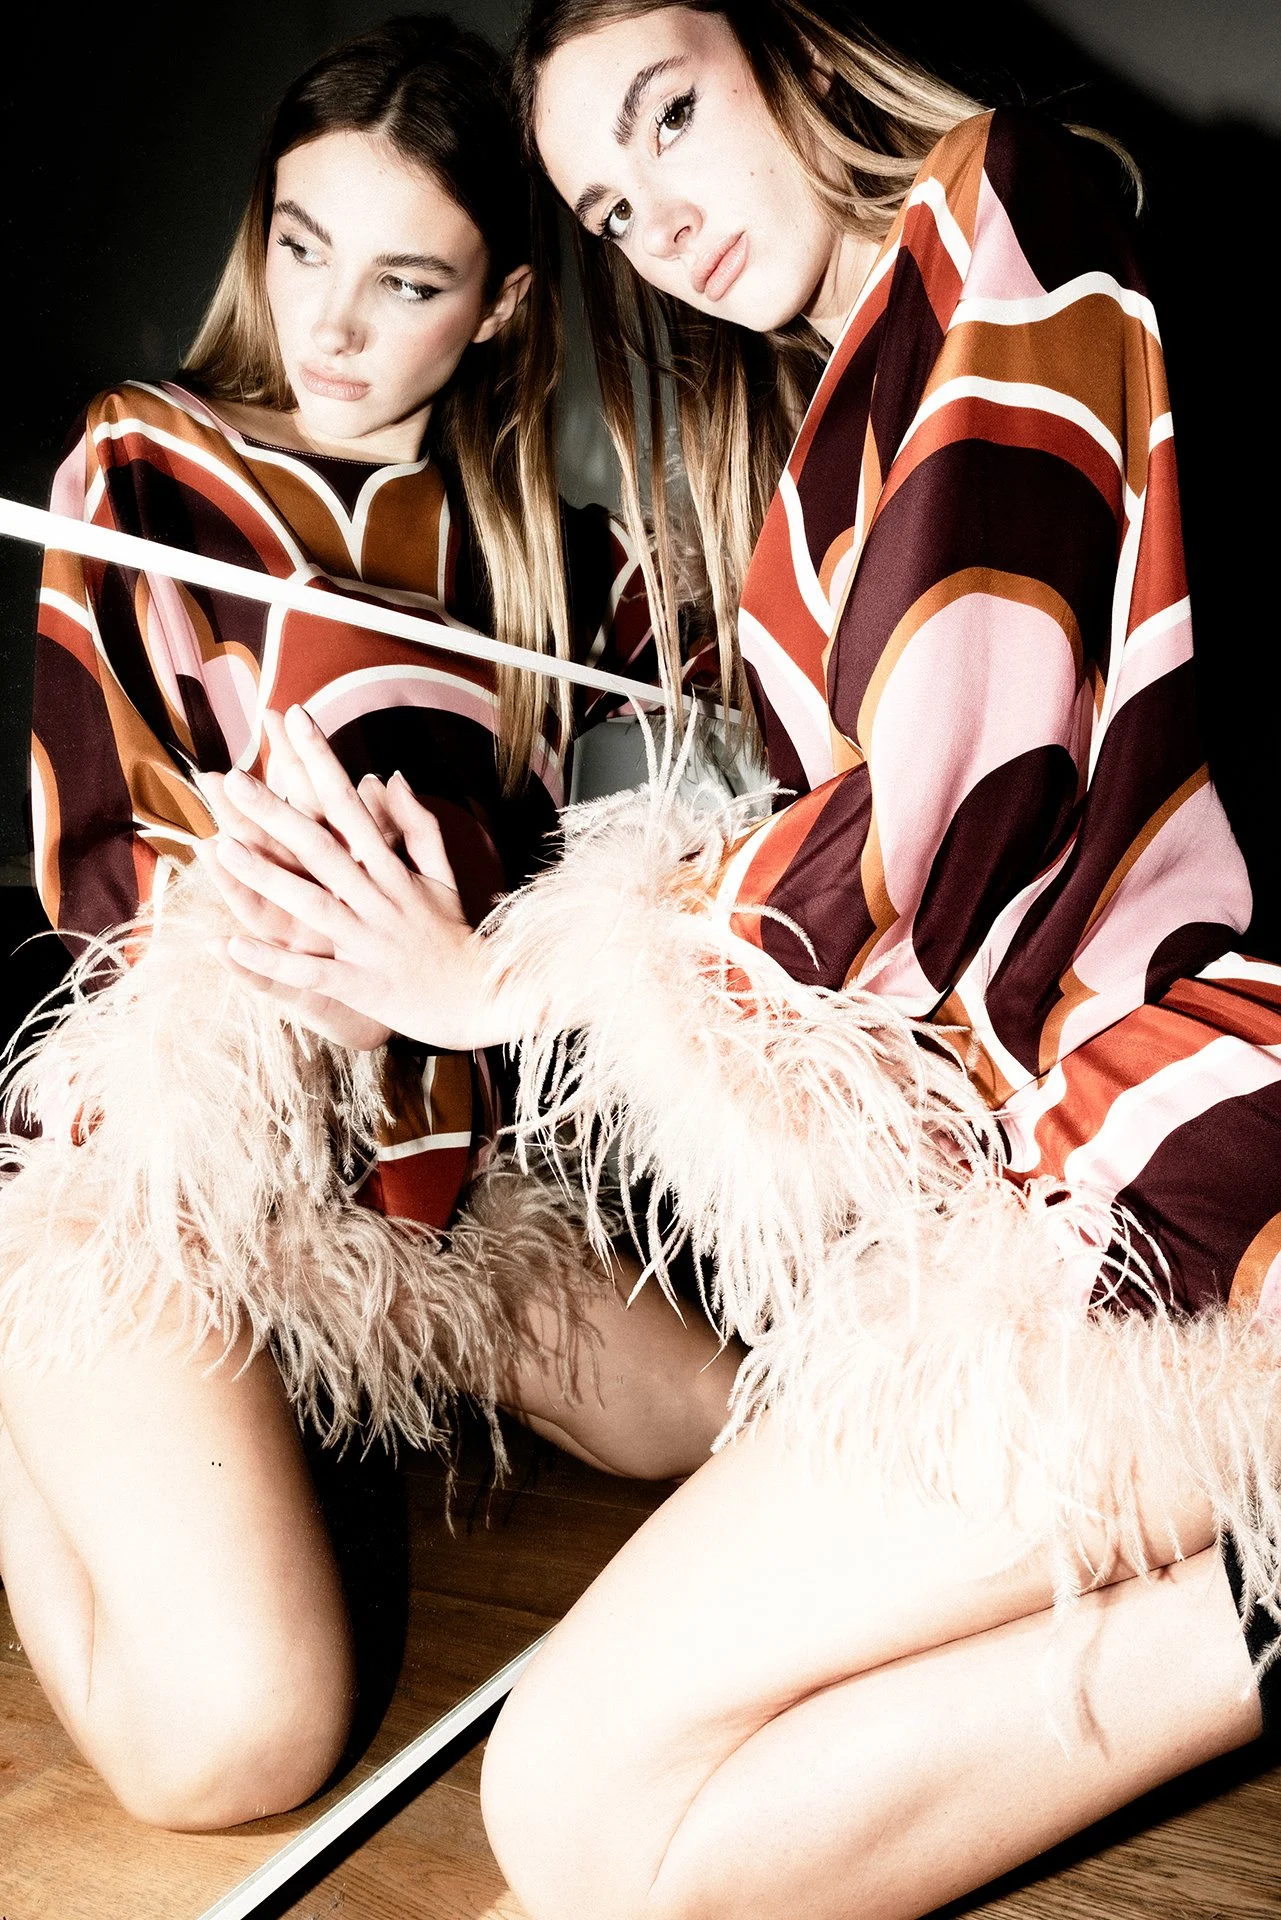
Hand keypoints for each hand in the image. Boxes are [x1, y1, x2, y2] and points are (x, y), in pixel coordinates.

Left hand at [207, 706, 513, 1051]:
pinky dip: (272, 961)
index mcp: (392, 870)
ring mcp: (368, 941)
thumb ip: (417, 826)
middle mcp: (377, 898)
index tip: (293, 718)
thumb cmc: (456, 936)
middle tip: (231, 779)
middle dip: (274, 812)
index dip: (321, 759)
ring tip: (221, 849)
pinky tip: (231, 946)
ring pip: (311, 903)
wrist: (487, 997)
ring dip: (265, 877)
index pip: (350, 804)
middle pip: (320, 848)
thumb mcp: (443, 875)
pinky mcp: (361, 984)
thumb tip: (390, 776)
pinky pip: (311, 971)